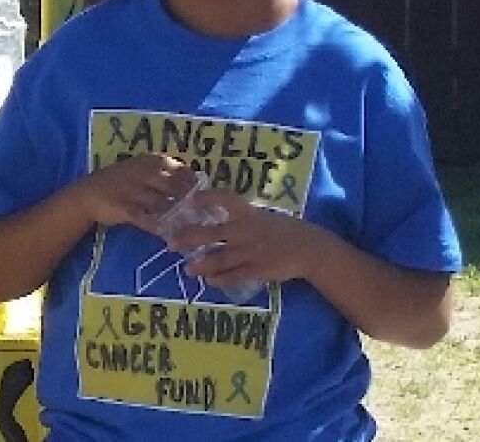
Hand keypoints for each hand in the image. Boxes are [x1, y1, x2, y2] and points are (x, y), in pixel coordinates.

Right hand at [67, 154, 201, 233]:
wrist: (87, 194)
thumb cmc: (119, 182)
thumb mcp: (140, 170)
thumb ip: (164, 175)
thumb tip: (194, 184)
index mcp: (150, 161)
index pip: (181, 170)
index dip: (194, 184)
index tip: (203, 197)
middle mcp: (144, 172)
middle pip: (176, 187)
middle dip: (190, 202)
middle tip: (201, 215)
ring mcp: (134, 190)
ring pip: (164, 203)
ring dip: (177, 216)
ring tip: (188, 226)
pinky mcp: (125, 207)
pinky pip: (146, 218)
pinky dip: (158, 226)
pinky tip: (166, 232)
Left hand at [168, 187, 330, 288]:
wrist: (309, 249)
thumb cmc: (282, 229)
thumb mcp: (262, 216)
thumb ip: (239, 216)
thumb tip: (211, 214)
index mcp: (248, 213)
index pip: (224, 199)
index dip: (206, 198)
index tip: (189, 200)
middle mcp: (245, 230)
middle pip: (210, 234)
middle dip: (188, 239)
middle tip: (171, 244)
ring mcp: (250, 251)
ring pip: (218, 259)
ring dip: (200, 265)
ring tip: (188, 270)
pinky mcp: (257, 269)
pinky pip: (233, 275)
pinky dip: (219, 279)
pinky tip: (209, 280)